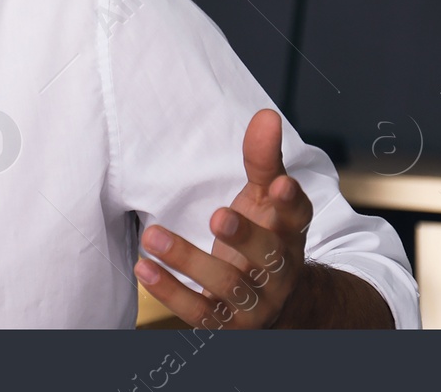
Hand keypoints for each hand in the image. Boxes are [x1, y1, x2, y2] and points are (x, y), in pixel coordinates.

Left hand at [133, 108, 311, 328]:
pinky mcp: (226, 324)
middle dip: (244, 236)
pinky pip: (199, 313)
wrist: (276, 304)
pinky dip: (170, 291)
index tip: (281, 184)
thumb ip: (263, 160)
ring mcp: (253, 302)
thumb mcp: (266, 198)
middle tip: (219, 215)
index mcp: (289, 235)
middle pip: (267, 257)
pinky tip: (143, 268)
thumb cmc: (264, 237)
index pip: (297, 218)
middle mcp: (278, 272)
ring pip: (227, 286)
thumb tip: (266, 116)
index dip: (291, 203)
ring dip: (189, 261)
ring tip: (152, 237)